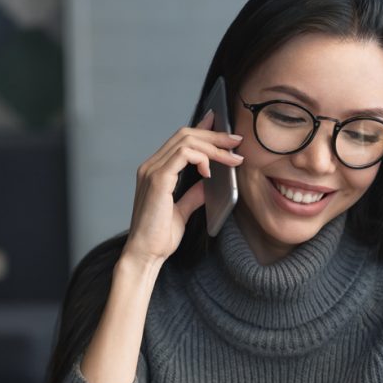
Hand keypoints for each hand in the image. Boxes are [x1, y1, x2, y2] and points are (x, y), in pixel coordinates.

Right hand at [122, 111, 244, 266]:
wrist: (146, 254)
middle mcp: (151, 166)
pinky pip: (183, 155)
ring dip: (213, 146)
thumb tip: (208, 184)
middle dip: (214, 135)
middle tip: (236, 141)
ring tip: (232, 157)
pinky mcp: (158, 180)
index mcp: (155, 171)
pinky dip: (202, 158)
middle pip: (185, 134)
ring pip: (186, 141)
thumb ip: (193, 195)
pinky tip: (210, 171)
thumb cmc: (159, 237)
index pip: (180, 140)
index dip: (202, 129)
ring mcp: (152, 171)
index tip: (223, 127)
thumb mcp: (182, 212)